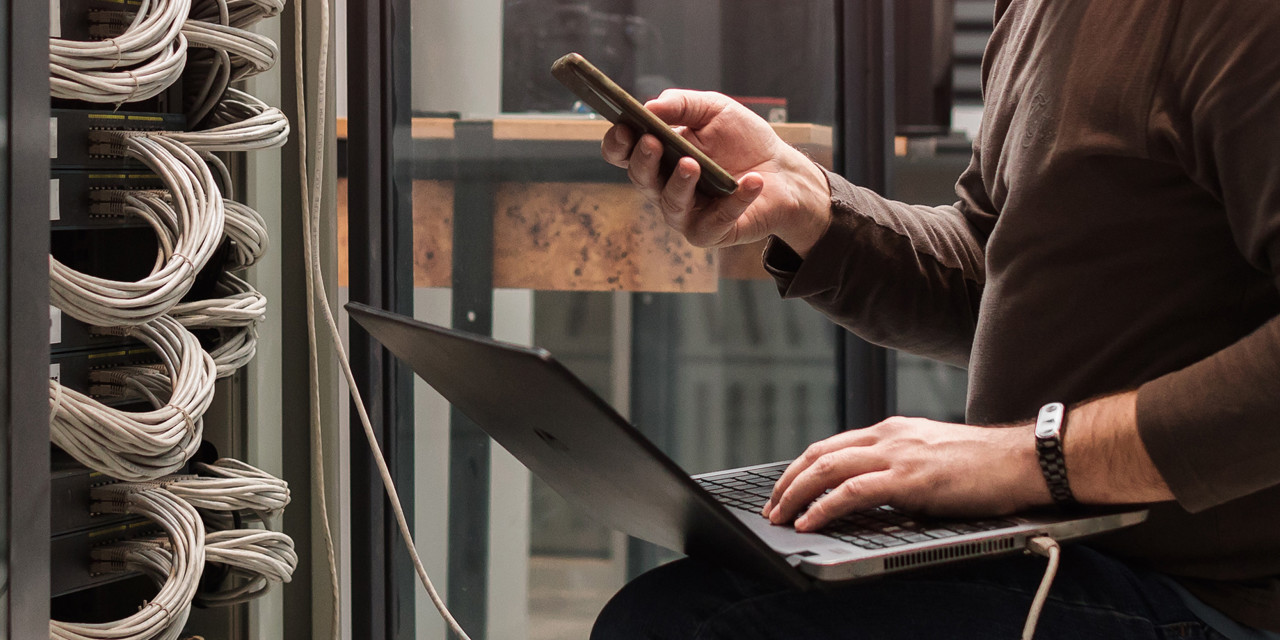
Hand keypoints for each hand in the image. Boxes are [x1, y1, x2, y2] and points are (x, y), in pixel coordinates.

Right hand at [600, 89, 831, 254]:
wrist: (784, 171)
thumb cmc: (743, 140)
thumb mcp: (713, 110)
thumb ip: (682, 105)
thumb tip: (649, 106)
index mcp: (659, 157)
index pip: (623, 154)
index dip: (617, 143)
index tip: (624, 128)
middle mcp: (665, 187)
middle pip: (642, 179)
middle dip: (644, 161)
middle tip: (653, 142)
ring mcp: (686, 213)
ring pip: (671, 204)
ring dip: (679, 184)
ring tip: (693, 164)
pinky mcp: (711, 232)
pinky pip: (715, 221)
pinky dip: (735, 201)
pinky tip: (750, 182)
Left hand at [762, 417, 1049, 531]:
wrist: (1022, 460)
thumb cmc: (983, 465)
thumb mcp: (929, 456)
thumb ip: (898, 467)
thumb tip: (870, 493)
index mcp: (890, 430)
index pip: (830, 446)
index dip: (801, 469)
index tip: (784, 490)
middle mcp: (888, 437)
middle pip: (818, 454)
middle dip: (787, 482)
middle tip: (771, 507)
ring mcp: (897, 455)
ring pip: (827, 469)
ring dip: (796, 495)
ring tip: (780, 517)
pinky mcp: (909, 479)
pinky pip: (853, 492)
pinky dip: (824, 507)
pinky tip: (811, 522)